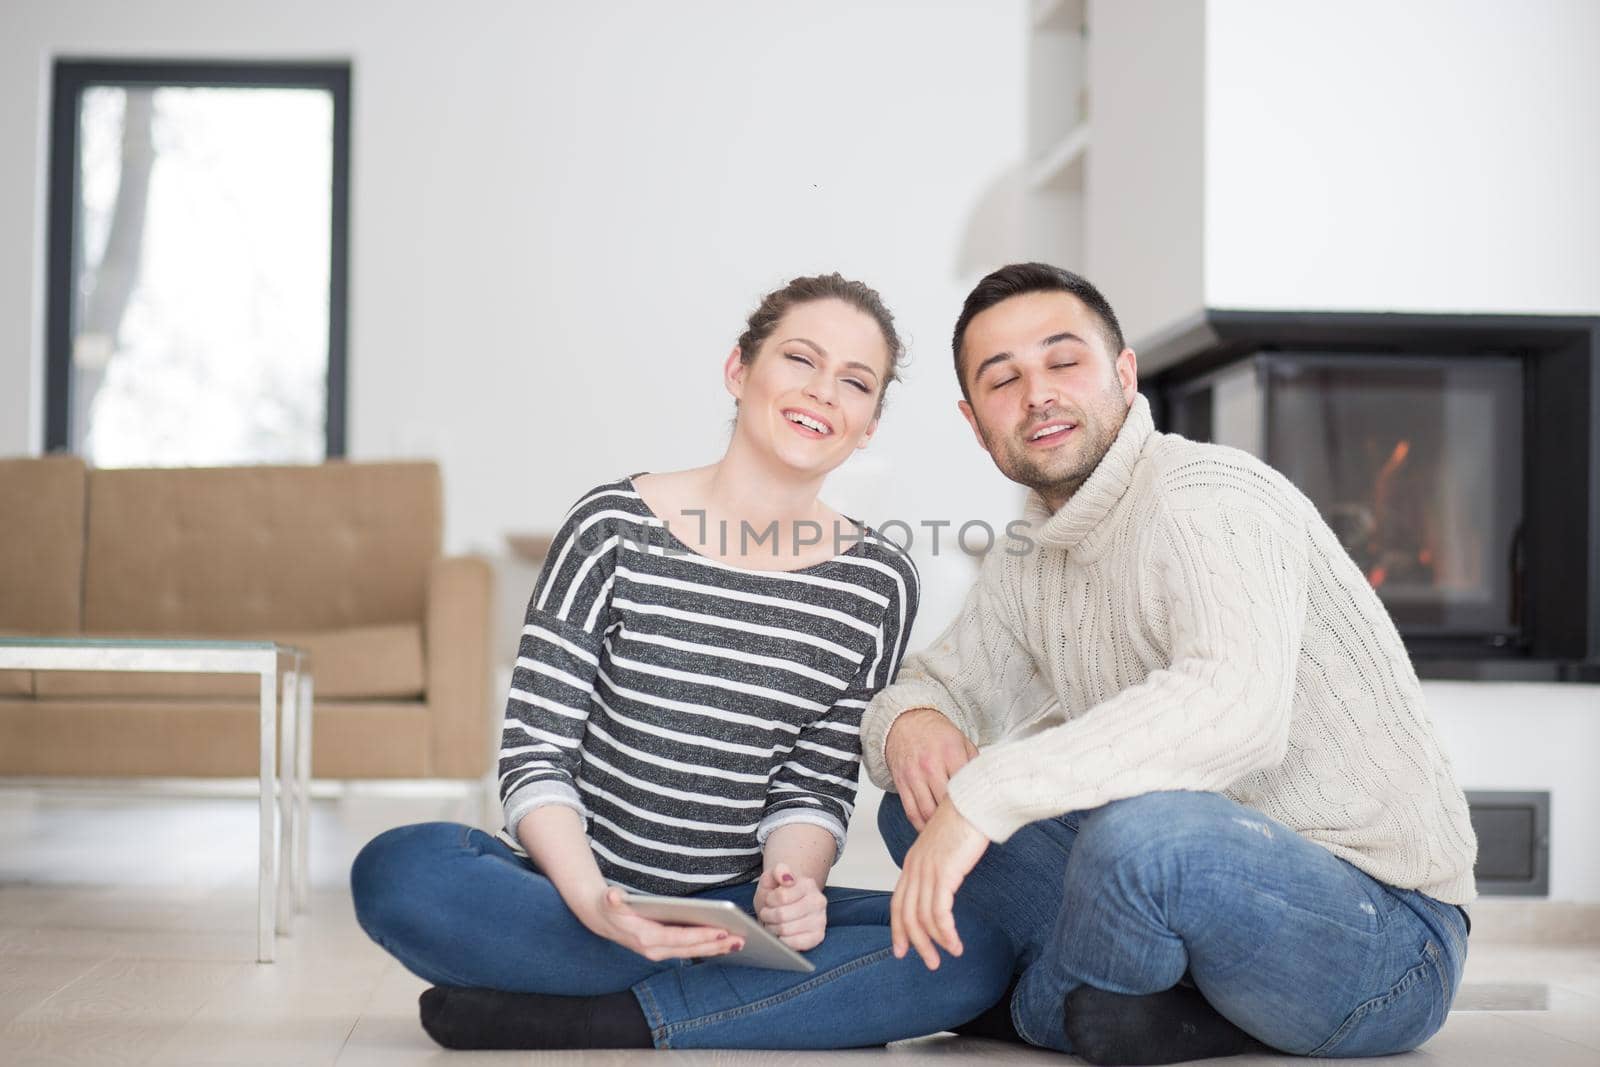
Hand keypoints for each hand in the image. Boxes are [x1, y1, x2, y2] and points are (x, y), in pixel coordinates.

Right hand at [577, 887, 743, 960]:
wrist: (601, 918)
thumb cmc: (610, 906)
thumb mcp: (609, 899)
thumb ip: (612, 898)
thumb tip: (612, 895)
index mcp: (646, 938)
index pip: (679, 938)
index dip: (701, 936)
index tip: (722, 931)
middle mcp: (655, 950)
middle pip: (691, 949)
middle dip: (716, 945)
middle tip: (740, 939)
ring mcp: (660, 952)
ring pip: (693, 952)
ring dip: (716, 949)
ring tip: (738, 943)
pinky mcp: (664, 950)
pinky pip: (689, 951)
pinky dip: (707, 948)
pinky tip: (723, 944)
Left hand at [754, 862, 826, 950]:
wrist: (789, 905)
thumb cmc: (779, 893)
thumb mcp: (772, 877)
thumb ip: (778, 871)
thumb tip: (787, 878)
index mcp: (808, 884)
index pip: (781, 896)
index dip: (769, 900)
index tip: (769, 900)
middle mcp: (818, 901)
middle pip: (782, 915)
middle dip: (768, 916)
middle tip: (767, 914)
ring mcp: (820, 920)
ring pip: (786, 930)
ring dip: (773, 928)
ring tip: (773, 923)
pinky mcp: (818, 936)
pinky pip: (796, 943)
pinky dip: (783, 940)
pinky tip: (781, 934)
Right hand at [885, 707, 978, 830]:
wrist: (906, 722)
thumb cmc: (937, 734)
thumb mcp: (962, 741)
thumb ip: (975, 764)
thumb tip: (988, 787)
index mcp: (950, 753)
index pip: (965, 787)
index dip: (973, 805)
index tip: (981, 816)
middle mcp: (930, 765)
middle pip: (945, 802)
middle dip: (957, 818)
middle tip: (968, 828)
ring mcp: (914, 776)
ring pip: (927, 811)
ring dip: (939, 825)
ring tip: (951, 832)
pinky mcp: (901, 783)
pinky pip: (911, 812)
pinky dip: (921, 825)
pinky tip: (931, 829)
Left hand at [890, 800, 989, 969]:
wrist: (976, 802)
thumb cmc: (966, 820)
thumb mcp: (946, 847)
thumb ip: (941, 865)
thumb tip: (945, 883)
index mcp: (913, 861)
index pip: (898, 901)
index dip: (898, 928)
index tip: (902, 950)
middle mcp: (915, 867)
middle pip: (906, 914)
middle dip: (915, 942)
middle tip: (929, 962)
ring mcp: (927, 870)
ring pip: (922, 918)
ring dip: (935, 942)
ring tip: (950, 955)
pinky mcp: (944, 873)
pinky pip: (939, 913)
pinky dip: (946, 933)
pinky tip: (955, 944)